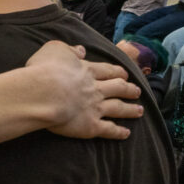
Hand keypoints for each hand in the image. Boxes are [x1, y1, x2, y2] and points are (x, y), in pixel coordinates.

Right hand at [26, 41, 142, 140]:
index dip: (117, 72)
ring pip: (118, 108)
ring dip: (130, 109)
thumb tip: (81, 50)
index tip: (125, 74)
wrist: (43, 93)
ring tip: (140, 110)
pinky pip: (108, 129)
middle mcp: (95, 89)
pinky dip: (118, 132)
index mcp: (87, 70)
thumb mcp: (54, 49)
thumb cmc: (44, 70)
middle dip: (129, 89)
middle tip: (137, 91)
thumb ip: (69, 49)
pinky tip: (126, 133)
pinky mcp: (90, 126)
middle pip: (117, 88)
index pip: (107, 70)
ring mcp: (95, 108)